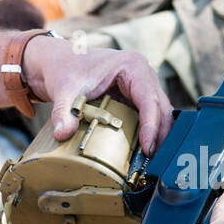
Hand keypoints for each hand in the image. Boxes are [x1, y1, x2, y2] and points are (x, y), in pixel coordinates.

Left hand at [23, 37, 173, 154]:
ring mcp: (144, 85)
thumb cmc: (68, 70)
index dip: (151, 126)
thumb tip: (62, 133)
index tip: (148, 148)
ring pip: (162, 113)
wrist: (62, 63)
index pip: (149, 100)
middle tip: (153, 161)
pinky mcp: (139, 96)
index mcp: (132, 66)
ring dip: (159, 136)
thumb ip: (63, 111)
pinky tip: (146, 152)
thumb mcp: (64, 90)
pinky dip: (152, 133)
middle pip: (161, 108)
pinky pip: (152, 116)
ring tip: (152, 161)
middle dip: (160, 135)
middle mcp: (144, 74)